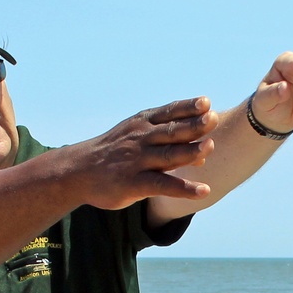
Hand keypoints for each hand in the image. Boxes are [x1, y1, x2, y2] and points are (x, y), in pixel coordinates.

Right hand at [56, 97, 218, 210]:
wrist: (79, 172)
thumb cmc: (114, 153)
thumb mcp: (135, 138)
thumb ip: (168, 143)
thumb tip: (204, 154)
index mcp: (142, 124)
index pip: (168, 113)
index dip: (188, 107)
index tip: (206, 102)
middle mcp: (141, 140)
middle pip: (171, 131)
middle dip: (194, 124)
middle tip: (214, 118)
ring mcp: (137, 161)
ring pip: (168, 155)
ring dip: (191, 151)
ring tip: (210, 146)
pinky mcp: (134, 184)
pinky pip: (163, 185)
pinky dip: (184, 189)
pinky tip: (203, 191)